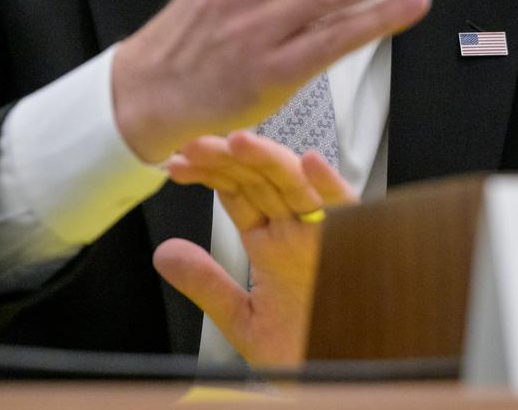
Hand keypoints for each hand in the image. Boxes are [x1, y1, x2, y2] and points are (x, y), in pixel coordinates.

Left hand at [153, 131, 355, 366]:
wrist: (339, 375)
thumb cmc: (303, 349)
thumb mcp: (244, 318)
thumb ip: (207, 284)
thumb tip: (163, 253)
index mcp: (271, 242)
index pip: (237, 194)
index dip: (209, 174)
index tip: (178, 162)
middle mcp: (296, 230)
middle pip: (260, 181)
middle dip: (227, 159)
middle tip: (194, 143)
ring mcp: (324, 234)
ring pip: (295, 185)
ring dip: (268, 160)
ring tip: (237, 141)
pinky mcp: (354, 244)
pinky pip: (344, 209)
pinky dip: (329, 186)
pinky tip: (309, 164)